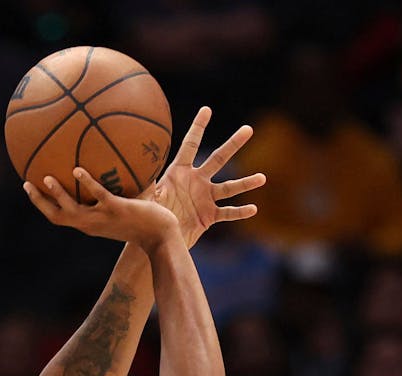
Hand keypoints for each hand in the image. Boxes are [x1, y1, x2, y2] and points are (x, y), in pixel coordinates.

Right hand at [24, 168, 180, 248]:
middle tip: (26, 184)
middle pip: (55, 216)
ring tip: (46, 177)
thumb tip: (116, 160)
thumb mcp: (123, 207)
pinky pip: (97, 195)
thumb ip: (115, 190)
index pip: (59, 217)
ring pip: (71, 209)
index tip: (31, 190)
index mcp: (89, 224)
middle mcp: (91, 224)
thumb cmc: (145, 221)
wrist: (161, 236)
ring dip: (57, 194)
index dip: (43, 206)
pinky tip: (77, 169)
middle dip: (39, 201)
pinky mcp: (116, 210)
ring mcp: (102, 218)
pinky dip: (86, 183)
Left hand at [149, 106, 264, 246]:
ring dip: (246, 183)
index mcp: (180, 172)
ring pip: (230, 187)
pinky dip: (240, 212)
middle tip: (248, 130)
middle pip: (218, 158)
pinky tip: (253, 209)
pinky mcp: (210, 216)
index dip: (198, 127)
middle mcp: (196, 181)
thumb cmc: (149, 217)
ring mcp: (205, 198)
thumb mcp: (146, 198)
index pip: (190, 145)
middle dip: (233, 144)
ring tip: (262, 178)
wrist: (158, 239)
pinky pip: (228, 212)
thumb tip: (140, 167)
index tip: (207, 110)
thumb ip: (146, 183)